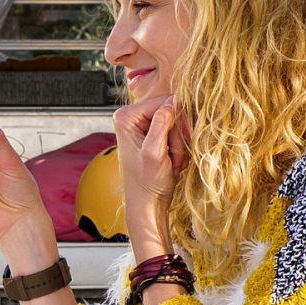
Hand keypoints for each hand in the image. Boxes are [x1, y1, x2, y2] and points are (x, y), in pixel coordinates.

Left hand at [112, 94, 187, 259]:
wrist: (148, 203)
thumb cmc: (148, 183)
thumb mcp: (154, 154)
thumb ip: (161, 126)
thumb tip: (172, 101)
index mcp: (125, 116)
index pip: (163, 101)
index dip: (176, 122)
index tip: (171, 146)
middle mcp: (131, 116)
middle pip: (171, 110)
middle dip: (177, 134)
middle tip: (171, 157)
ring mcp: (142, 124)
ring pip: (176, 122)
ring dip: (179, 143)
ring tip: (170, 161)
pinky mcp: (151, 133)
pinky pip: (175, 132)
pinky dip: (178, 147)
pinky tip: (170, 160)